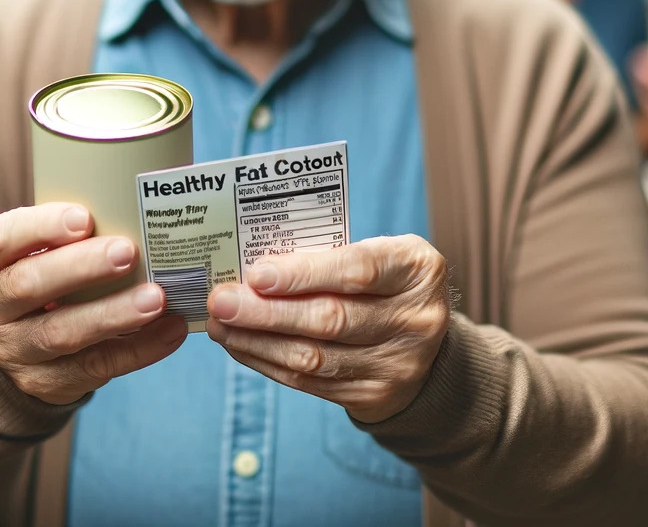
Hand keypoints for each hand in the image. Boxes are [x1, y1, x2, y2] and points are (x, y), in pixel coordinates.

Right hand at [0, 202, 186, 405]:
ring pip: (61, 333)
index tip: (85, 217)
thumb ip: (70, 232)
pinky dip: (138, 348)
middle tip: (127, 252)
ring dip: (113, 314)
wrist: (17, 347)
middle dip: (82, 267)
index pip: (2, 239)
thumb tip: (141, 205)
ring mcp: (13, 351)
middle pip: (28, 285)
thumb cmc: (42, 276)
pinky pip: (94, 366)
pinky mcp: (45, 383)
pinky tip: (170, 330)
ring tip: (156, 298)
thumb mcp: (36, 251)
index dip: (42, 227)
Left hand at [206, 234, 448, 422]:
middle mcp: (414, 320)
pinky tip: (242, 346)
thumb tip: (259, 266)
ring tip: (221, 325)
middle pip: (331, 319)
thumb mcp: (379, 251)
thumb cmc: (387, 280)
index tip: (257, 274)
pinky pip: (310, 383)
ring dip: (259, 341)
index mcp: (415, 269)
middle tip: (222, 301)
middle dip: (267, 311)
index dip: (304, 274)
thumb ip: (332, 254)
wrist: (426, 340)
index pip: (357, 270)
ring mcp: (397, 365)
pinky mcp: (373, 395)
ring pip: (315, 357)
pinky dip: (269, 362)